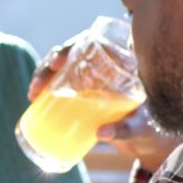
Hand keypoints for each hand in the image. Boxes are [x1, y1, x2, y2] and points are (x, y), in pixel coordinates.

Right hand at [29, 45, 177, 170]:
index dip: (72, 47)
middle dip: (49, 65)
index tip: (58, 62)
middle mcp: (102, 66)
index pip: (93, 45)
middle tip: (40, 85)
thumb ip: (126, 129)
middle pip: (71, 55)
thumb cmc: (149, 127)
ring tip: (33, 94)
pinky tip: (33, 97)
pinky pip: (58, 84)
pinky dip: (44, 88)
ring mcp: (89, 79)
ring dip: (42, 76)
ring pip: (61, 68)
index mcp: (121, 62)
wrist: (145, 137)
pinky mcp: (79, 93)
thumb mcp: (141, 126)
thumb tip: (101, 133)